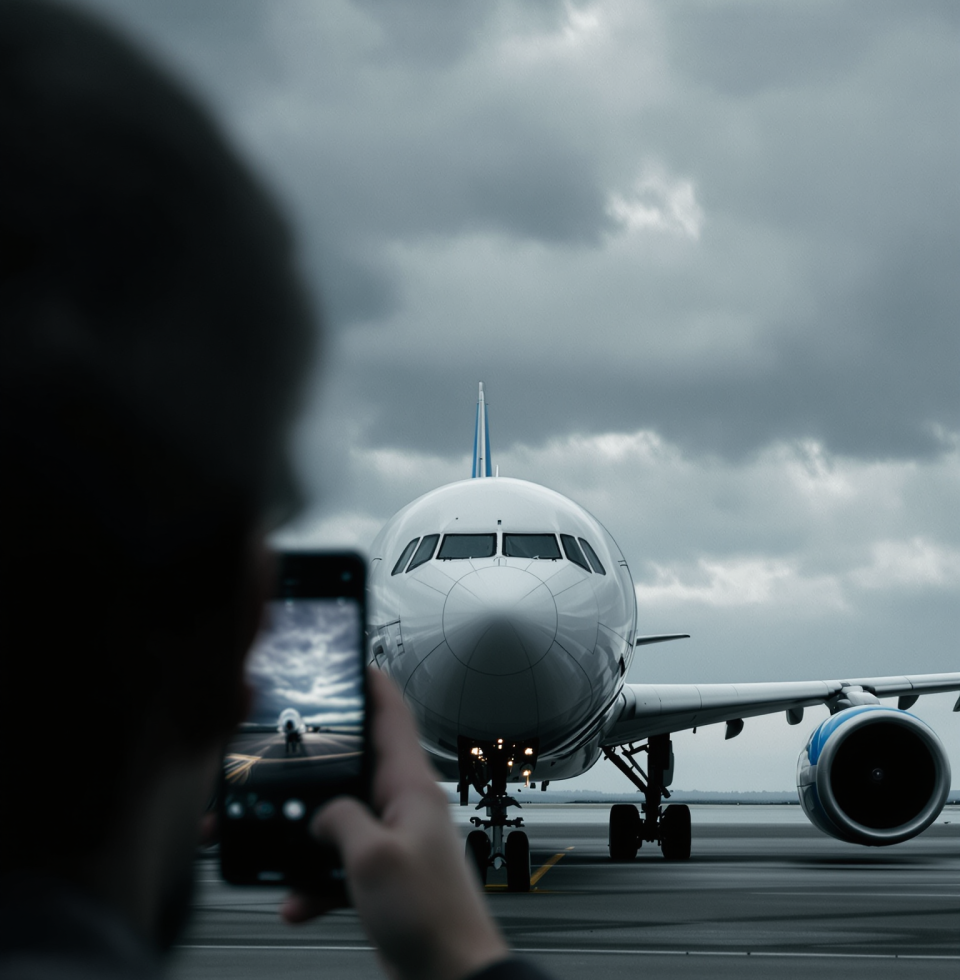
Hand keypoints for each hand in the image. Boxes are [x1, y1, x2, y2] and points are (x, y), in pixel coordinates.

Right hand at [282, 668, 508, 979]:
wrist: (448, 976)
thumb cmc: (431, 916)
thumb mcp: (372, 858)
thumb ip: (340, 820)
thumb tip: (321, 812)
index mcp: (411, 786)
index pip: (392, 715)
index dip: (372, 683)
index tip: (350, 661)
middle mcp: (403, 806)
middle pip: (352, 766)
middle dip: (312, 766)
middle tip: (277, 757)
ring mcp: (391, 840)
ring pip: (337, 818)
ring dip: (302, 834)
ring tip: (265, 840)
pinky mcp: (380, 875)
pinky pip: (336, 865)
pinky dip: (313, 880)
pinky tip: (296, 900)